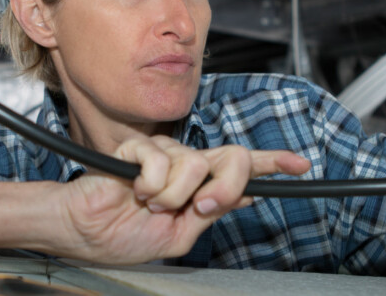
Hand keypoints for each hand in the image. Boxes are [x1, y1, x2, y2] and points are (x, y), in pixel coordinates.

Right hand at [50, 135, 310, 263]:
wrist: (86, 235)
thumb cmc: (123, 236)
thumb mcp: (180, 235)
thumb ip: (211, 211)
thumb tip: (247, 194)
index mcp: (198, 186)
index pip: (239, 168)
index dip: (272, 164)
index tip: (300, 165)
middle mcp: (186, 165)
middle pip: (230, 158)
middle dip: (225, 186)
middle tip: (201, 206)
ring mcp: (164, 154)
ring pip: (195, 163)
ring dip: (172, 196)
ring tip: (150, 204)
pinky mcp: (138, 148)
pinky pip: (162, 159)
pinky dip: (151, 183)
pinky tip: (136, 191)